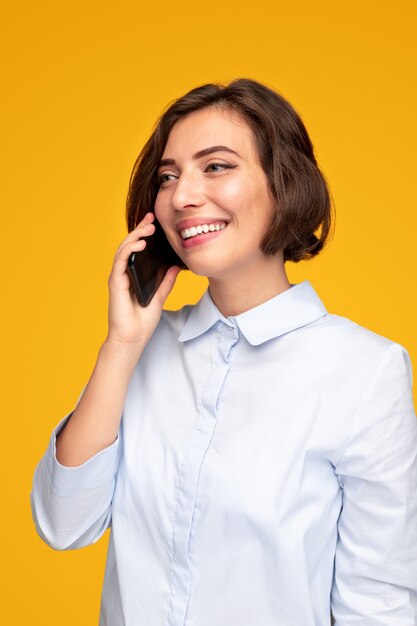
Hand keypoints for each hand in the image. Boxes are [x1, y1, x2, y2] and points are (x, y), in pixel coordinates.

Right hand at [106, 212, 179, 352]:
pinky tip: (140, 244)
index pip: (137, 250)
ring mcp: (118, 278)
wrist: (132, 339)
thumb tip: (176, 267)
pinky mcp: (115, 283)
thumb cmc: (142, 322)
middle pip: (130, 246)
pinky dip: (129, 250)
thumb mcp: (160, 297)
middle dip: (140, 229)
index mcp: (133, 276)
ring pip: (124, 250)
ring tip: (148, 226)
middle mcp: (123, 274)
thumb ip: (166, 282)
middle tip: (152, 217)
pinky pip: (120, 262)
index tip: (155, 222)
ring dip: (135, 236)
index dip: (144, 235)